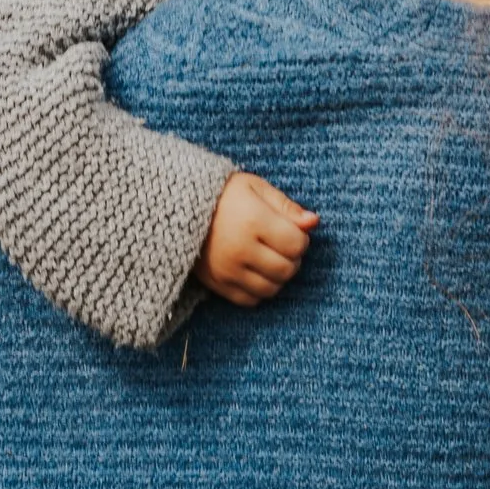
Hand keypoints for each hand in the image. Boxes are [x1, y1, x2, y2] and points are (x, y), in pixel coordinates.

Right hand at [195, 172, 318, 306]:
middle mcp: (240, 250)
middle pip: (287, 269)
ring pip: (271, 289)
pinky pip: (250, 300)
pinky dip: (259, 290)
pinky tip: (255, 271)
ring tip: (269, 257)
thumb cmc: (222, 194)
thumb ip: (286, 206)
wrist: (176, 207)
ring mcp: (227, 271)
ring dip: (278, 276)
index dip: (301, 239)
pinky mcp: (216, 284)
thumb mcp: (255, 188)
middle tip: (281, 245)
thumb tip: (314, 223)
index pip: (296, 245)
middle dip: (292, 259)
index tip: (291, 230)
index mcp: (254, 221)